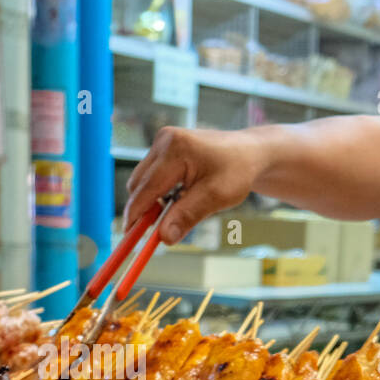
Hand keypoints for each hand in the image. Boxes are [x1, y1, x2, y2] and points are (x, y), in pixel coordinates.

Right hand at [124, 126, 265, 243]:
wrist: (249, 153)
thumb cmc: (237, 172)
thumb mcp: (216, 197)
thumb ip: (187, 216)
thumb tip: (164, 238)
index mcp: (175, 149)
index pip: (146, 188)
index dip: (136, 214)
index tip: (129, 236)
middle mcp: (163, 141)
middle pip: (139, 184)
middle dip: (144, 209)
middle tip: (155, 233)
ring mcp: (162, 142)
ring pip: (144, 181)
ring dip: (155, 201)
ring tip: (182, 209)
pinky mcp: (165, 148)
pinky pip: (154, 176)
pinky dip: (162, 192)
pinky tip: (182, 197)